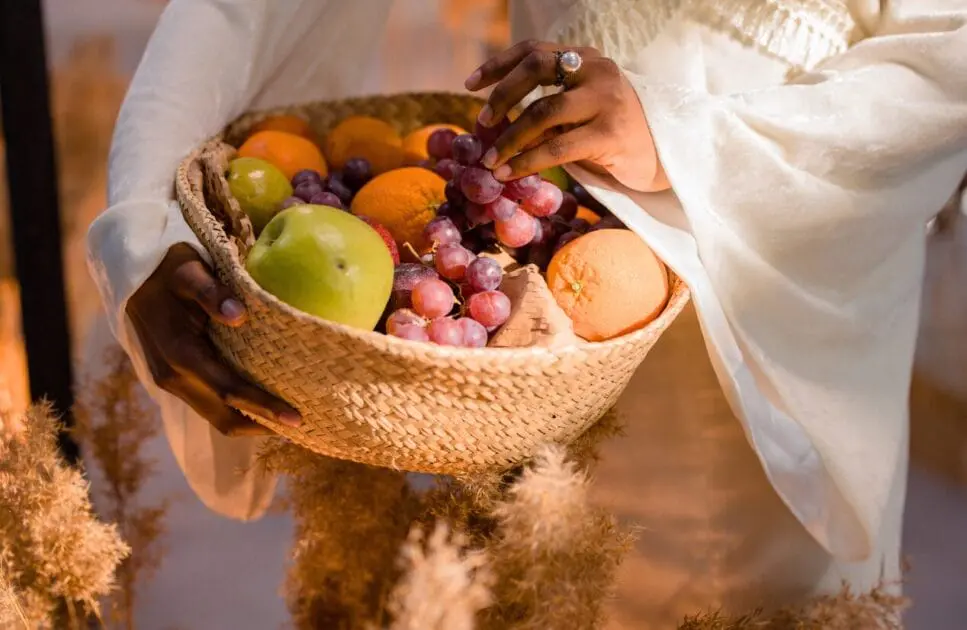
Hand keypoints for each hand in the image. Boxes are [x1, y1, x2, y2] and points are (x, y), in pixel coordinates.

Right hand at [127, 244, 300, 435]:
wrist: (131, 276)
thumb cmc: (168, 269)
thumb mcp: (190, 271)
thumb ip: (211, 292)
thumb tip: (238, 315)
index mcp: (180, 354)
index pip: (229, 390)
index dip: (263, 406)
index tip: (296, 419)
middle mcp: (173, 377)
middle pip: (224, 417)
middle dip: (263, 426)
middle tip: (302, 427)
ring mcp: (171, 382)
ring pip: (216, 417)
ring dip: (250, 423)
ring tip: (287, 423)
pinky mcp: (174, 380)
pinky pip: (210, 406)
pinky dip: (237, 411)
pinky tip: (262, 406)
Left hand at [465, 40, 669, 192]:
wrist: (664, 155)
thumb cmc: (614, 134)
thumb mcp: (579, 112)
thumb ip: (548, 109)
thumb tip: (497, 125)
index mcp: (586, 59)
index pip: (534, 50)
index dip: (499, 65)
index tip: (471, 85)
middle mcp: (597, 71)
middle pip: (537, 69)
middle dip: (502, 95)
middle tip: (482, 122)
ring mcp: (606, 100)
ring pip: (544, 111)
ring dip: (510, 138)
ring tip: (491, 161)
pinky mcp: (611, 134)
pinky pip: (558, 147)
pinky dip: (528, 161)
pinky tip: (510, 173)